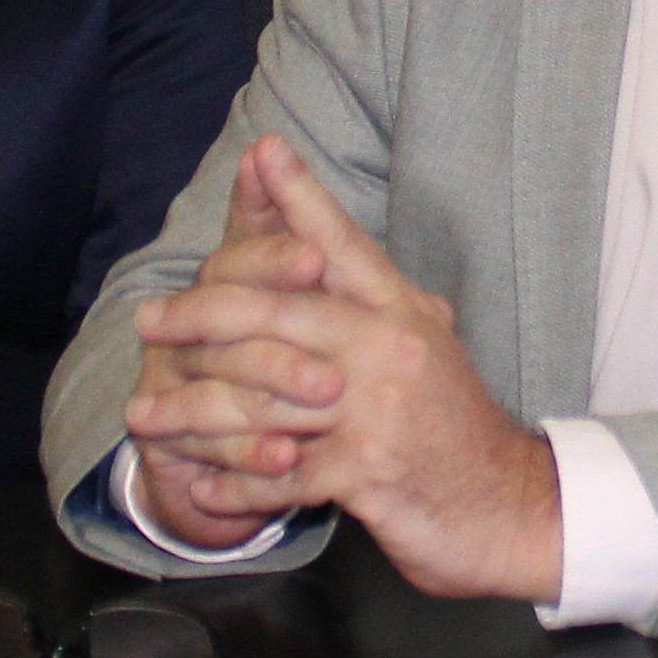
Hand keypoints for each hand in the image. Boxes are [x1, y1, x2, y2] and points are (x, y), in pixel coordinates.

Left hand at [128, 137, 561, 600]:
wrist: (511, 506)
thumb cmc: (456, 428)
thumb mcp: (426, 348)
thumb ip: (379, 304)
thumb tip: (327, 253)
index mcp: (401, 310)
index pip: (341, 242)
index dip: (301, 196)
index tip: (265, 151)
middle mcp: (390, 346)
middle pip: (276, 310)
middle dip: (200, 313)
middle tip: (150, 322)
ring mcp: (377, 408)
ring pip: (261, 396)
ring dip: (193, 411)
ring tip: (145, 416)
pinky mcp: (367, 470)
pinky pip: (280, 471)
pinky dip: (233, 483)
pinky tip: (197, 486)